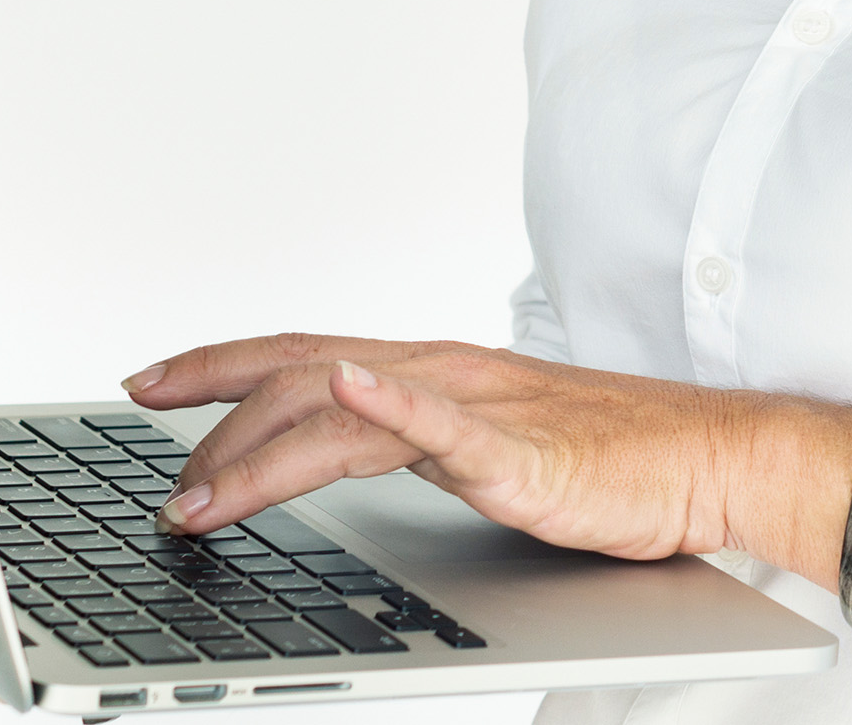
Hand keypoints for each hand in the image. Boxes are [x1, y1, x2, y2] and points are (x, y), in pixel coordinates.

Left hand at [129, 333, 851, 567]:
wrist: (708, 458)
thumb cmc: (606, 459)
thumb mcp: (478, 447)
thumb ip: (408, 439)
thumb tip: (334, 447)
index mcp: (425, 370)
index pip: (296, 356)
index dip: (214, 365)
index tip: (143, 382)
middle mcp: (438, 372)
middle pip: (296, 382)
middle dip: (212, 430)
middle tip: (159, 486)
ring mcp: (478, 408)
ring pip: (344, 414)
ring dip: (263, 456)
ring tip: (203, 497)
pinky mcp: (523, 450)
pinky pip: (448, 423)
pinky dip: (393, 404)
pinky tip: (352, 394)